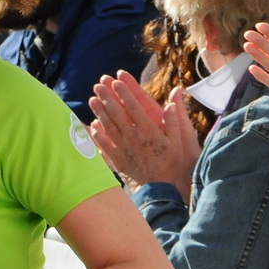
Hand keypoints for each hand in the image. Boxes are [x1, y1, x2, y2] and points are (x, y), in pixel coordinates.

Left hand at [88, 71, 198, 194]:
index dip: (125, 93)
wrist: (160, 187)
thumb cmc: (171, 162)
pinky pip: (104, 145)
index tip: (117, 81)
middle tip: (99, 85)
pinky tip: (91, 125)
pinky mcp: (117, 159)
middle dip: (108, 97)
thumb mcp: (177, 141)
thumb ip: (173, 121)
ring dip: (99, 112)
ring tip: (92, 99)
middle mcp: (134, 137)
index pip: (134, 107)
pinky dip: (96, 134)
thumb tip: (171, 101)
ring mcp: (123, 148)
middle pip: (117, 113)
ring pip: (108, 126)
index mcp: (149, 131)